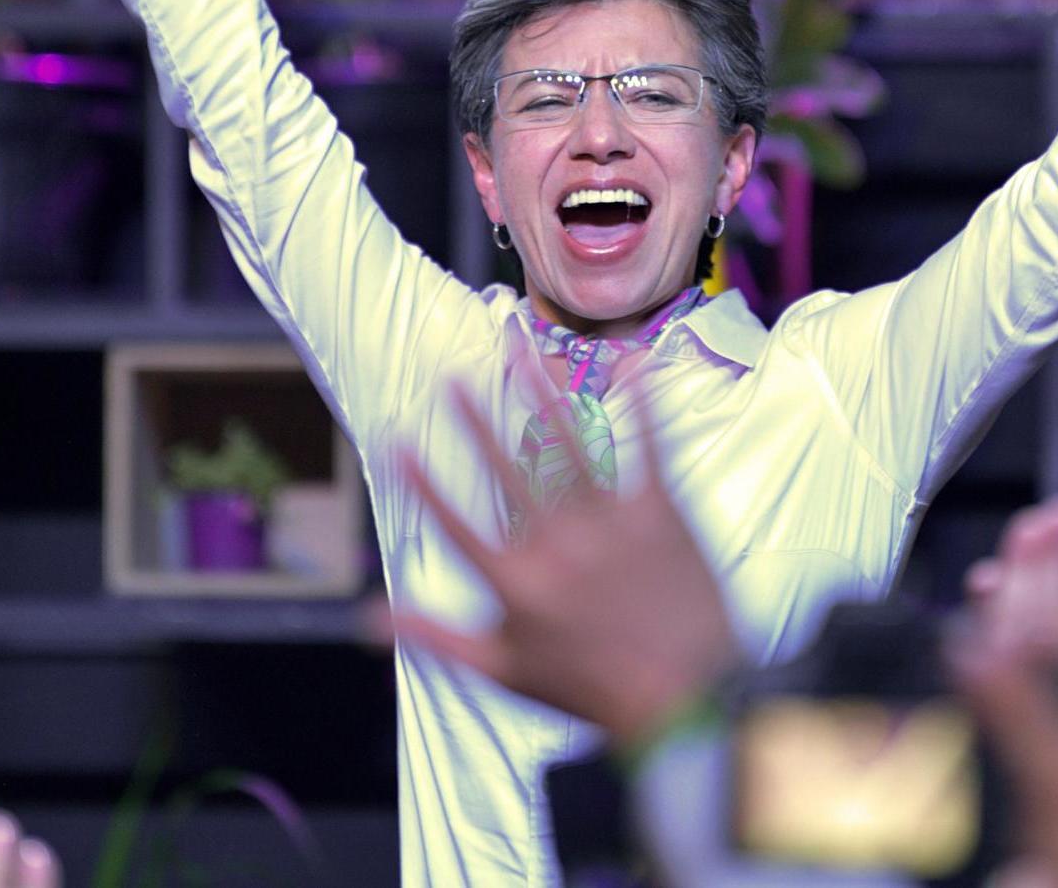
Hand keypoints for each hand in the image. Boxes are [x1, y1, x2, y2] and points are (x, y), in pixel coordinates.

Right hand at [389, 378, 742, 745]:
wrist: (688, 703)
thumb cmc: (594, 693)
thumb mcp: (503, 672)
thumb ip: (436, 637)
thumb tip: (369, 615)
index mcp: (516, 582)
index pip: (455, 522)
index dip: (423, 481)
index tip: (398, 439)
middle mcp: (556, 542)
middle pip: (505, 469)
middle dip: (474, 419)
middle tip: (451, 376)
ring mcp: (610, 522)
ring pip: (569, 444)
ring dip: (542, 395)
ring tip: (522, 354)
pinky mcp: (662, 512)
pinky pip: (649, 445)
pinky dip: (641, 401)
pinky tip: (630, 361)